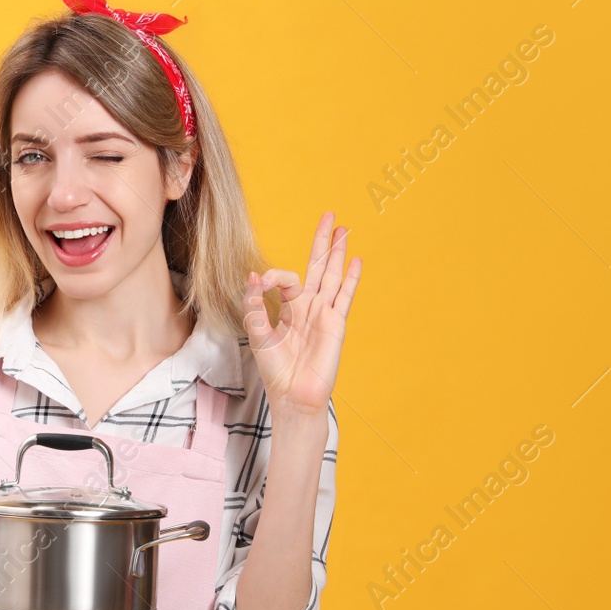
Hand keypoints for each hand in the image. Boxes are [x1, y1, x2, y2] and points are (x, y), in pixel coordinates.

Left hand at [243, 211, 362, 425]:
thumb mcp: (257, 333)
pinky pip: (344, 296)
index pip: (286, 277)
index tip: (261, 283)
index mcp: (288, 307)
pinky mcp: (335, 323)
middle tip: (330, 215)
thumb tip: (254, 274)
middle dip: (323, 241)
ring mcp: (324, 313)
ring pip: (332, 275)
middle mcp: (308, 306)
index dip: (273, 276)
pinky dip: (350, 278)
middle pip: (318, 265)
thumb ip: (254, 303)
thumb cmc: (275, 369)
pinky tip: (356, 260)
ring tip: (344, 229)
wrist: (293, 394)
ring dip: (338, 252)